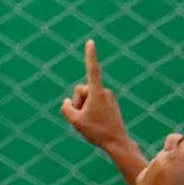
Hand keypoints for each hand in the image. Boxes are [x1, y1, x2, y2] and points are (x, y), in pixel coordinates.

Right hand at [60, 39, 131, 154]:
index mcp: (97, 92)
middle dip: (78, 102)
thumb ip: (66, 108)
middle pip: (81, 90)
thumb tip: (68, 101)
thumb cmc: (97, 132)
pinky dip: (90, 112)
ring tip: (91, 123)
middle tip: (83, 119)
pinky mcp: (110, 104)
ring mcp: (108, 97)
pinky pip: (93, 103)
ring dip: (84, 109)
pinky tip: (96, 124)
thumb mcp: (75, 122)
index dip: (90, 55)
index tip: (90, 42)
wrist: (117, 142)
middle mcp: (104, 91)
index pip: (92, 70)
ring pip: (87, 98)